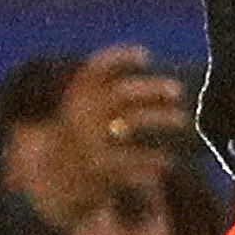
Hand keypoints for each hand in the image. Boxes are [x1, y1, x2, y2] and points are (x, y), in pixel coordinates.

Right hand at [3, 46, 184, 228]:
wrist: (51, 179)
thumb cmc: (77, 136)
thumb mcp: (81, 109)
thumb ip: (103, 89)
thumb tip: (147, 67)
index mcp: (76, 98)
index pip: (96, 68)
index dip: (120, 57)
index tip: (145, 56)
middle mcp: (82, 116)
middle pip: (122, 93)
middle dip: (152, 88)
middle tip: (177, 90)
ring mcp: (90, 142)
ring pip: (133, 123)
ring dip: (161, 118)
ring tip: (183, 119)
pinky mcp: (99, 169)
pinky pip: (133, 161)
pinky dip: (153, 159)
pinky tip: (168, 160)